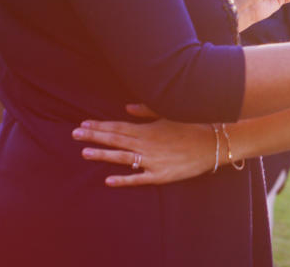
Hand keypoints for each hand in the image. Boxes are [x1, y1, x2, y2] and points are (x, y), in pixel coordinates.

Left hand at [72, 104, 215, 185]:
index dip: (100, 126)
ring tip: (85, 152)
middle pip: (116, 140)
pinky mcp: (161, 175)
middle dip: (94, 136)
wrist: (215, 143)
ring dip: (103, 155)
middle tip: (74, 134)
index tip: (82, 124)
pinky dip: (124, 180)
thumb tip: (126, 109)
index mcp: (148, 129)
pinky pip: (139, 179)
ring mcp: (153, 161)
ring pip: (123, 158)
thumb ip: (147, 111)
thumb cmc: (193, 125)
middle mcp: (147, 144)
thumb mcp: (170, 113)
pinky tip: (108, 181)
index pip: (118, 127)